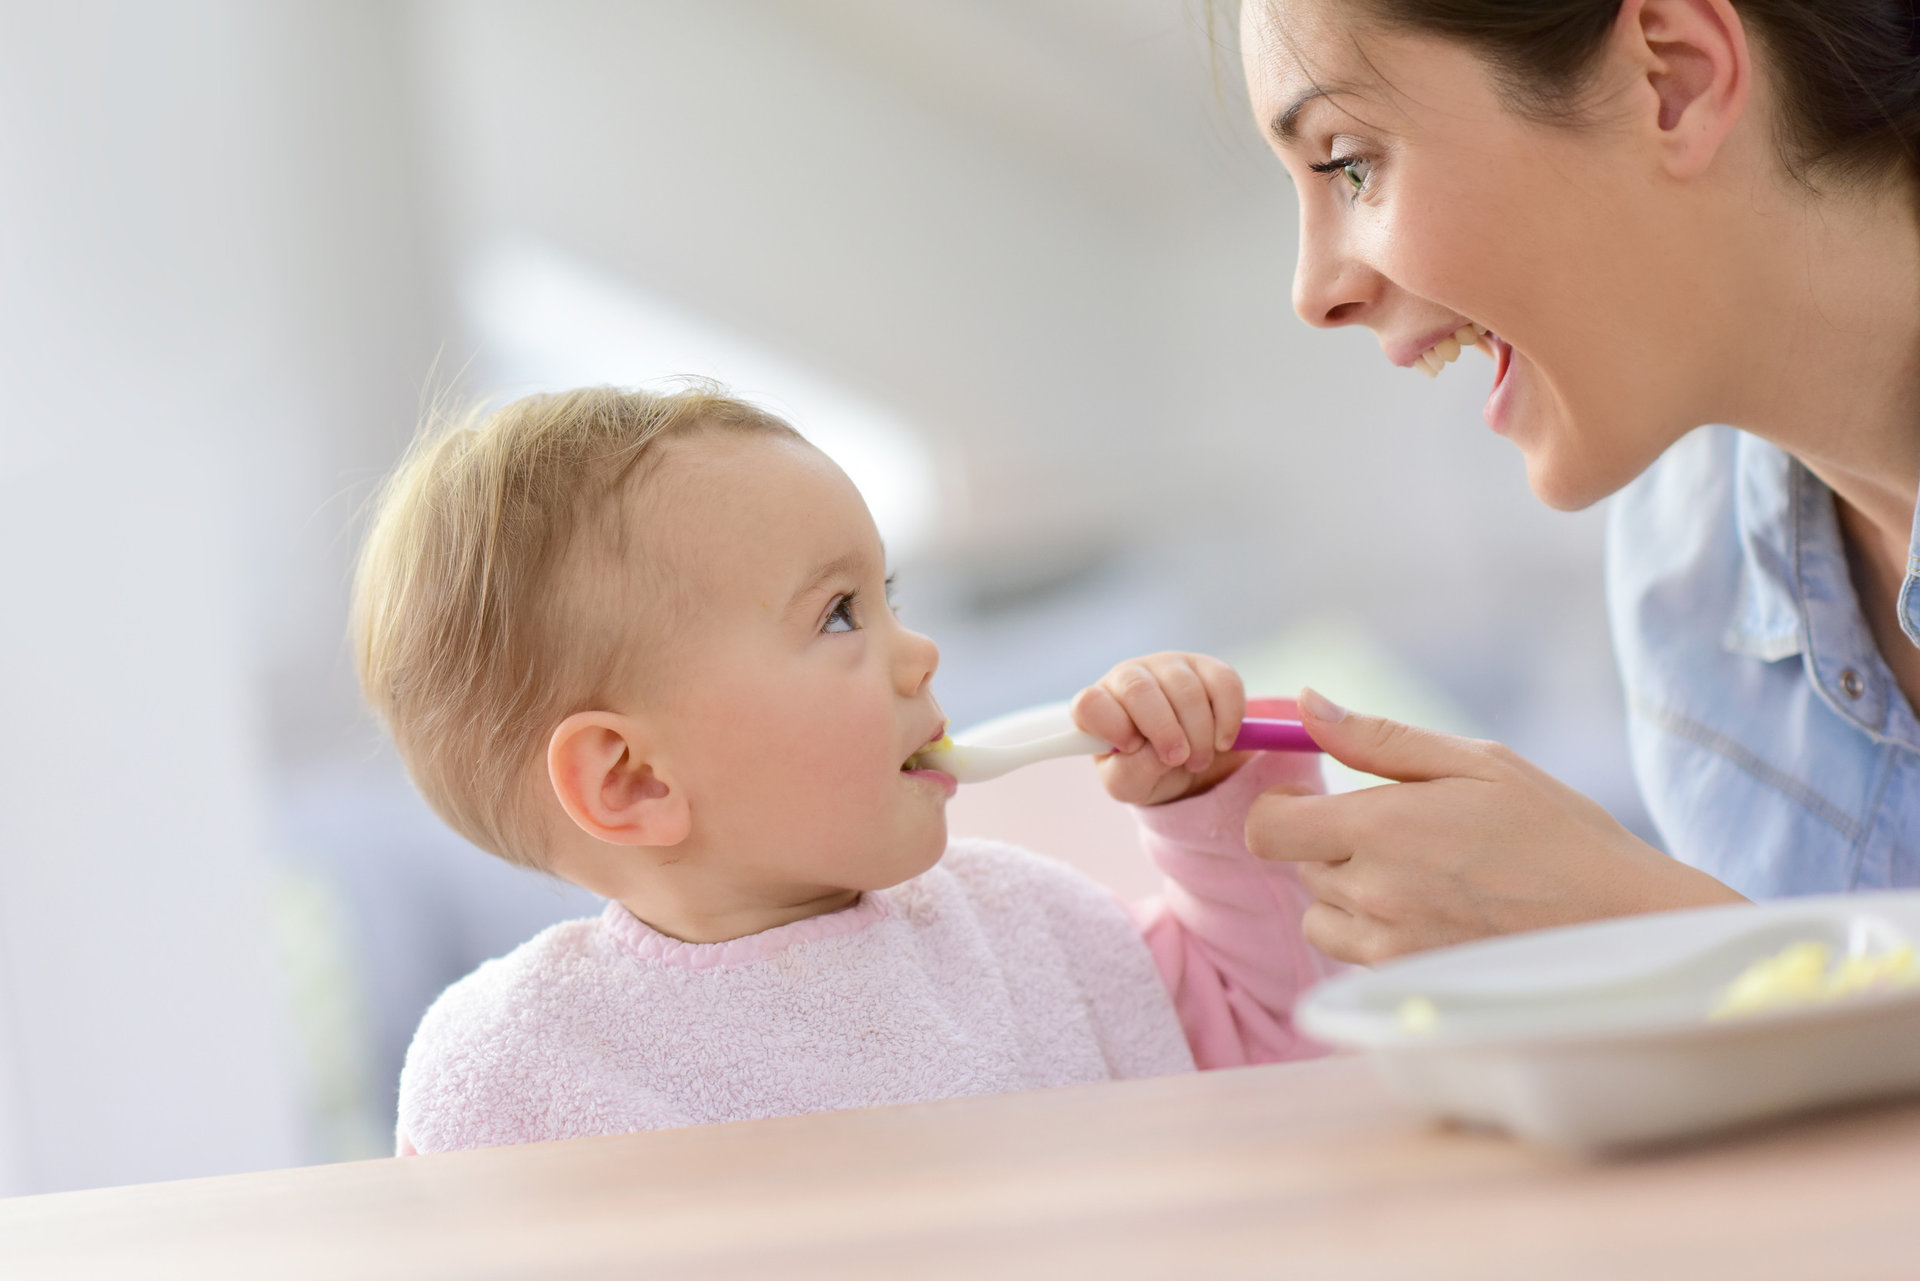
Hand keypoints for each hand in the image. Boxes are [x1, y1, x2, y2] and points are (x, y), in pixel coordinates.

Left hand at [1071, 652, 1249, 804]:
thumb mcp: (1128, 785)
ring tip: (1200, 759)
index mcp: (1098, 706)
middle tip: (1180, 760)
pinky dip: (1228, 718)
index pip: (1089, 703)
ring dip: (1199, 733)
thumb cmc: (1144, 768)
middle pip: (1139, 690)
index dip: (1112, 725)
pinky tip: (1223, 741)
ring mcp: (1167, 666)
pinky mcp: (1206, 666)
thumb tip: (1157, 754)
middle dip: (1165, 732)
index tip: (1132, 747)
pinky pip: (1223, 682)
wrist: (1185, 763)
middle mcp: (1128, 677)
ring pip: (1185, 689)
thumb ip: (1130, 773)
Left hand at [1247, 689, 1745, 964]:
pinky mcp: (1409, 984)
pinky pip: (1355, 955)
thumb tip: (1304, 703)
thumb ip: (1379, 738)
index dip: (1281, 808)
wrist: (1621, 923)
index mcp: (1382, 828)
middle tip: (1395, 833)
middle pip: (1295, 866)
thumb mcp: (1477, 762)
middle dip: (1328, 844)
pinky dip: (1374, 935)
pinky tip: (1433, 914)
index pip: (1266, 827)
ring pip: (1319, 916)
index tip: (1314, 799)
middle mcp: (1373, 894)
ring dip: (1345, 894)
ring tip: (1416, 876)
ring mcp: (1388, 948)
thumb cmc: (1555, 830)